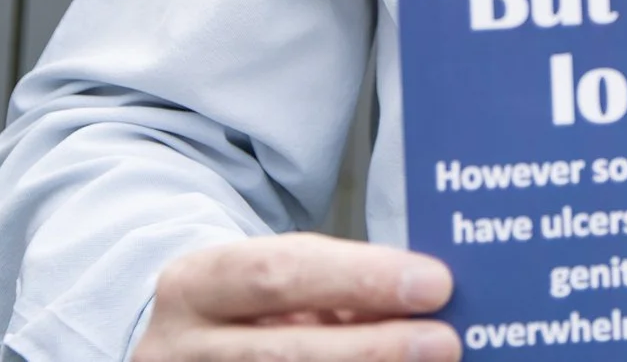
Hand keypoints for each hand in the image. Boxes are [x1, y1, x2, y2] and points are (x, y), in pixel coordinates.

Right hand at [134, 234, 458, 360]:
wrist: (183, 354)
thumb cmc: (252, 311)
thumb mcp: (275, 283)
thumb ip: (337, 285)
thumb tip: (424, 295)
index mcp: (197, 286)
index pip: (279, 274)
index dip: (360, 277)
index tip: (434, 282)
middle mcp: (182, 351)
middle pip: (284, 355)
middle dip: (372, 350)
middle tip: (445, 341)